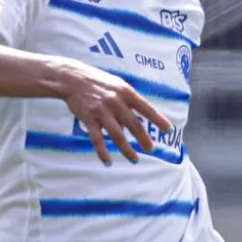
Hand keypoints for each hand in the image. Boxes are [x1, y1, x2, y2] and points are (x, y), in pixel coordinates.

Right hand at [50, 60, 171, 164]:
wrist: (73, 79)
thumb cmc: (99, 82)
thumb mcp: (118, 86)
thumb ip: (129, 102)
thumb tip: (139, 121)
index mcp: (126, 92)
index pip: (146, 108)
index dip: (158, 119)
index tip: (168, 130)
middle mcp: (116, 102)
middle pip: (133, 124)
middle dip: (144, 139)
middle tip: (151, 149)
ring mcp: (102, 111)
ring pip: (117, 135)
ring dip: (127, 149)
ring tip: (134, 159)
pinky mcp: (89, 119)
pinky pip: (97, 139)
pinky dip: (103, 152)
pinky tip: (108, 162)